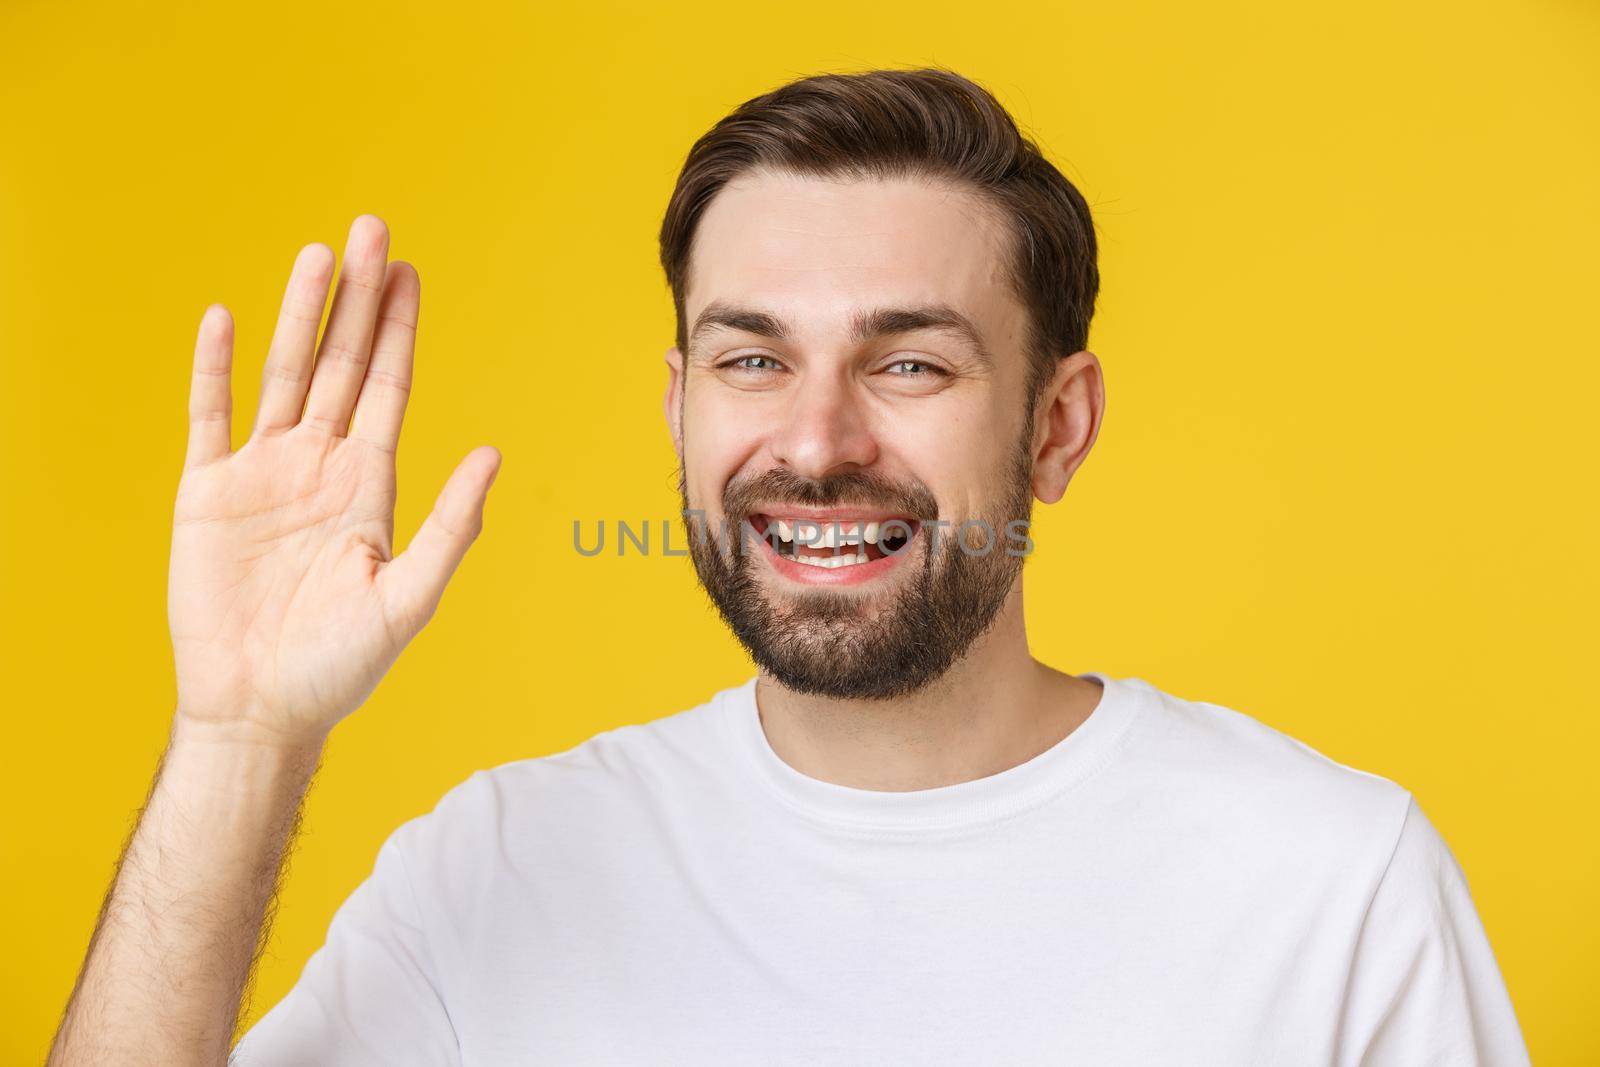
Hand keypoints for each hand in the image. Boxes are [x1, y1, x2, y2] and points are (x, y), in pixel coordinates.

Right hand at [168, 215, 498, 746]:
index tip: (409, 271)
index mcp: (370, 484)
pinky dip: (217, 368)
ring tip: (316, 253)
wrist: (261, 708)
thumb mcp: (408, 597)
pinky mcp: (208, 493)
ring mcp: (263, 475)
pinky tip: (226, 319)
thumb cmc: (340, 666)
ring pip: (283, 375)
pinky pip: (210, 417)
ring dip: (298, 314)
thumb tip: (492, 454)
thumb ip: (450, 526)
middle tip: (371, 228)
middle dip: (356, 299)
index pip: (388, 387)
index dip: (398, 330)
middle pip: (340, 363)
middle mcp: (319, 466)